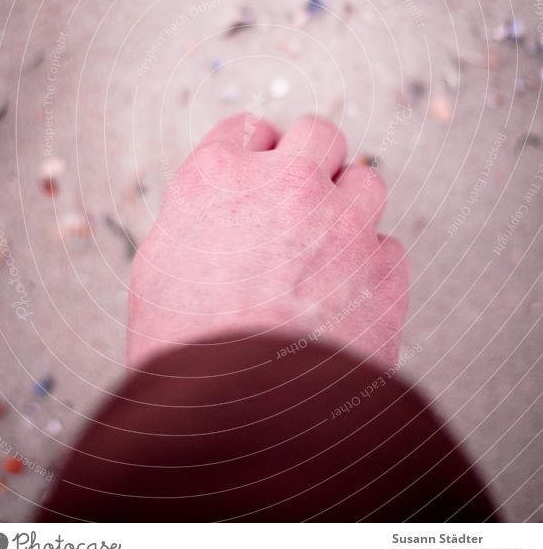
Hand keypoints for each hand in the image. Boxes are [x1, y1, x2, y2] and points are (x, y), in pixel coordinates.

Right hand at [128, 115, 408, 367]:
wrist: (238, 419)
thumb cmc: (183, 352)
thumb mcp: (159, 270)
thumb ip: (197, 221)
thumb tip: (221, 212)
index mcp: (217, 178)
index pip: (248, 128)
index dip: (256, 150)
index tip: (262, 167)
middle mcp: (285, 185)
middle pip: (319, 135)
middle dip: (312, 159)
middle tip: (304, 193)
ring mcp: (341, 223)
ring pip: (367, 180)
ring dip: (350, 205)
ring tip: (330, 246)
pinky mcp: (383, 271)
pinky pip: (389, 246)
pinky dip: (372, 264)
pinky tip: (347, 293)